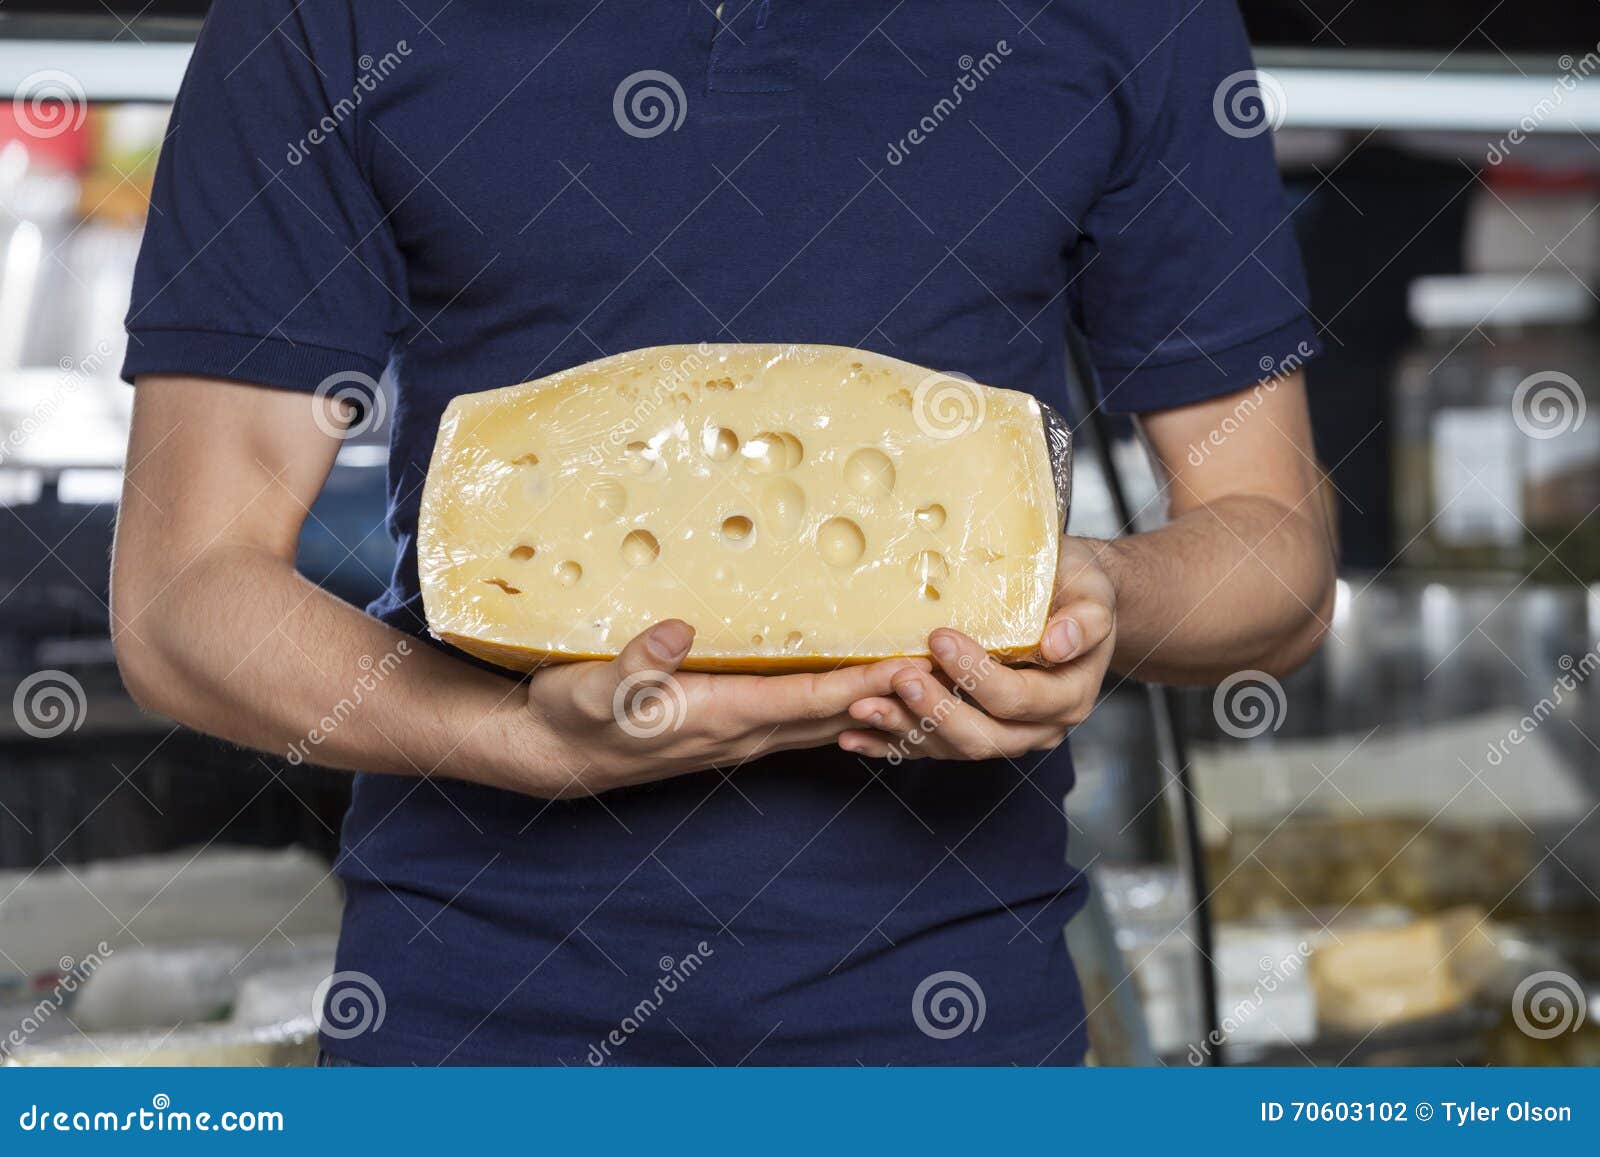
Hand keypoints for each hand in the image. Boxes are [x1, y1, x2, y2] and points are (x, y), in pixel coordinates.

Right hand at [521, 619, 929, 795]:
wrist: (555, 756)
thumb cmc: (575, 716)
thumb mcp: (594, 688)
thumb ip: (635, 664)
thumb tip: (677, 632)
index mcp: (719, 716)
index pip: (808, 699)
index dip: (863, 684)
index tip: (911, 666)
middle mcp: (741, 732)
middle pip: (834, 714)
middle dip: (892, 694)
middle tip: (945, 667)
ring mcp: (739, 736)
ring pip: (824, 721)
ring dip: (876, 703)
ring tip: (925, 677)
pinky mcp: (731, 729)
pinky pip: (802, 722)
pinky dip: (842, 708)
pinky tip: (865, 694)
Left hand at [838, 536, 1117, 761]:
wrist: (1069, 599)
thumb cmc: (1077, 588)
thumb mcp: (1092, 593)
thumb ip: (1083, 620)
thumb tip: (1058, 642)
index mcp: (1067, 697)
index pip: (1017, 699)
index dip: (976, 675)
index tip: (940, 638)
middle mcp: (1037, 727)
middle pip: (982, 737)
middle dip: (935, 710)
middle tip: (898, 677)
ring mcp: (1003, 736)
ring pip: (951, 747)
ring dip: (904, 729)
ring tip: (862, 707)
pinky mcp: (972, 733)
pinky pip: (930, 748)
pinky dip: (891, 743)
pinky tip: (853, 736)